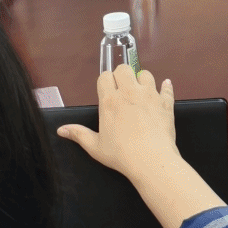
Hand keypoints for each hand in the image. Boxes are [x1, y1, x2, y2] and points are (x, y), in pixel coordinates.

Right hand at [61, 67, 178, 174]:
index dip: (105, 81)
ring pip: (145, 74)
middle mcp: (129, 92)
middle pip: (124, 69)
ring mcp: (150, 95)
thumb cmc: (120, 154)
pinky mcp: (166, 102)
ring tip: (140, 91)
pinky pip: (167, 88)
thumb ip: (79, 134)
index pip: (105, 76)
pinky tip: (165, 87)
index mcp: (110, 100)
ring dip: (142, 79)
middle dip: (122, 75)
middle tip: (122, 89)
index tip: (107, 90)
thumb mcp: (95, 146)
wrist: (151, 159)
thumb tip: (61, 130)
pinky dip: (165, 87)